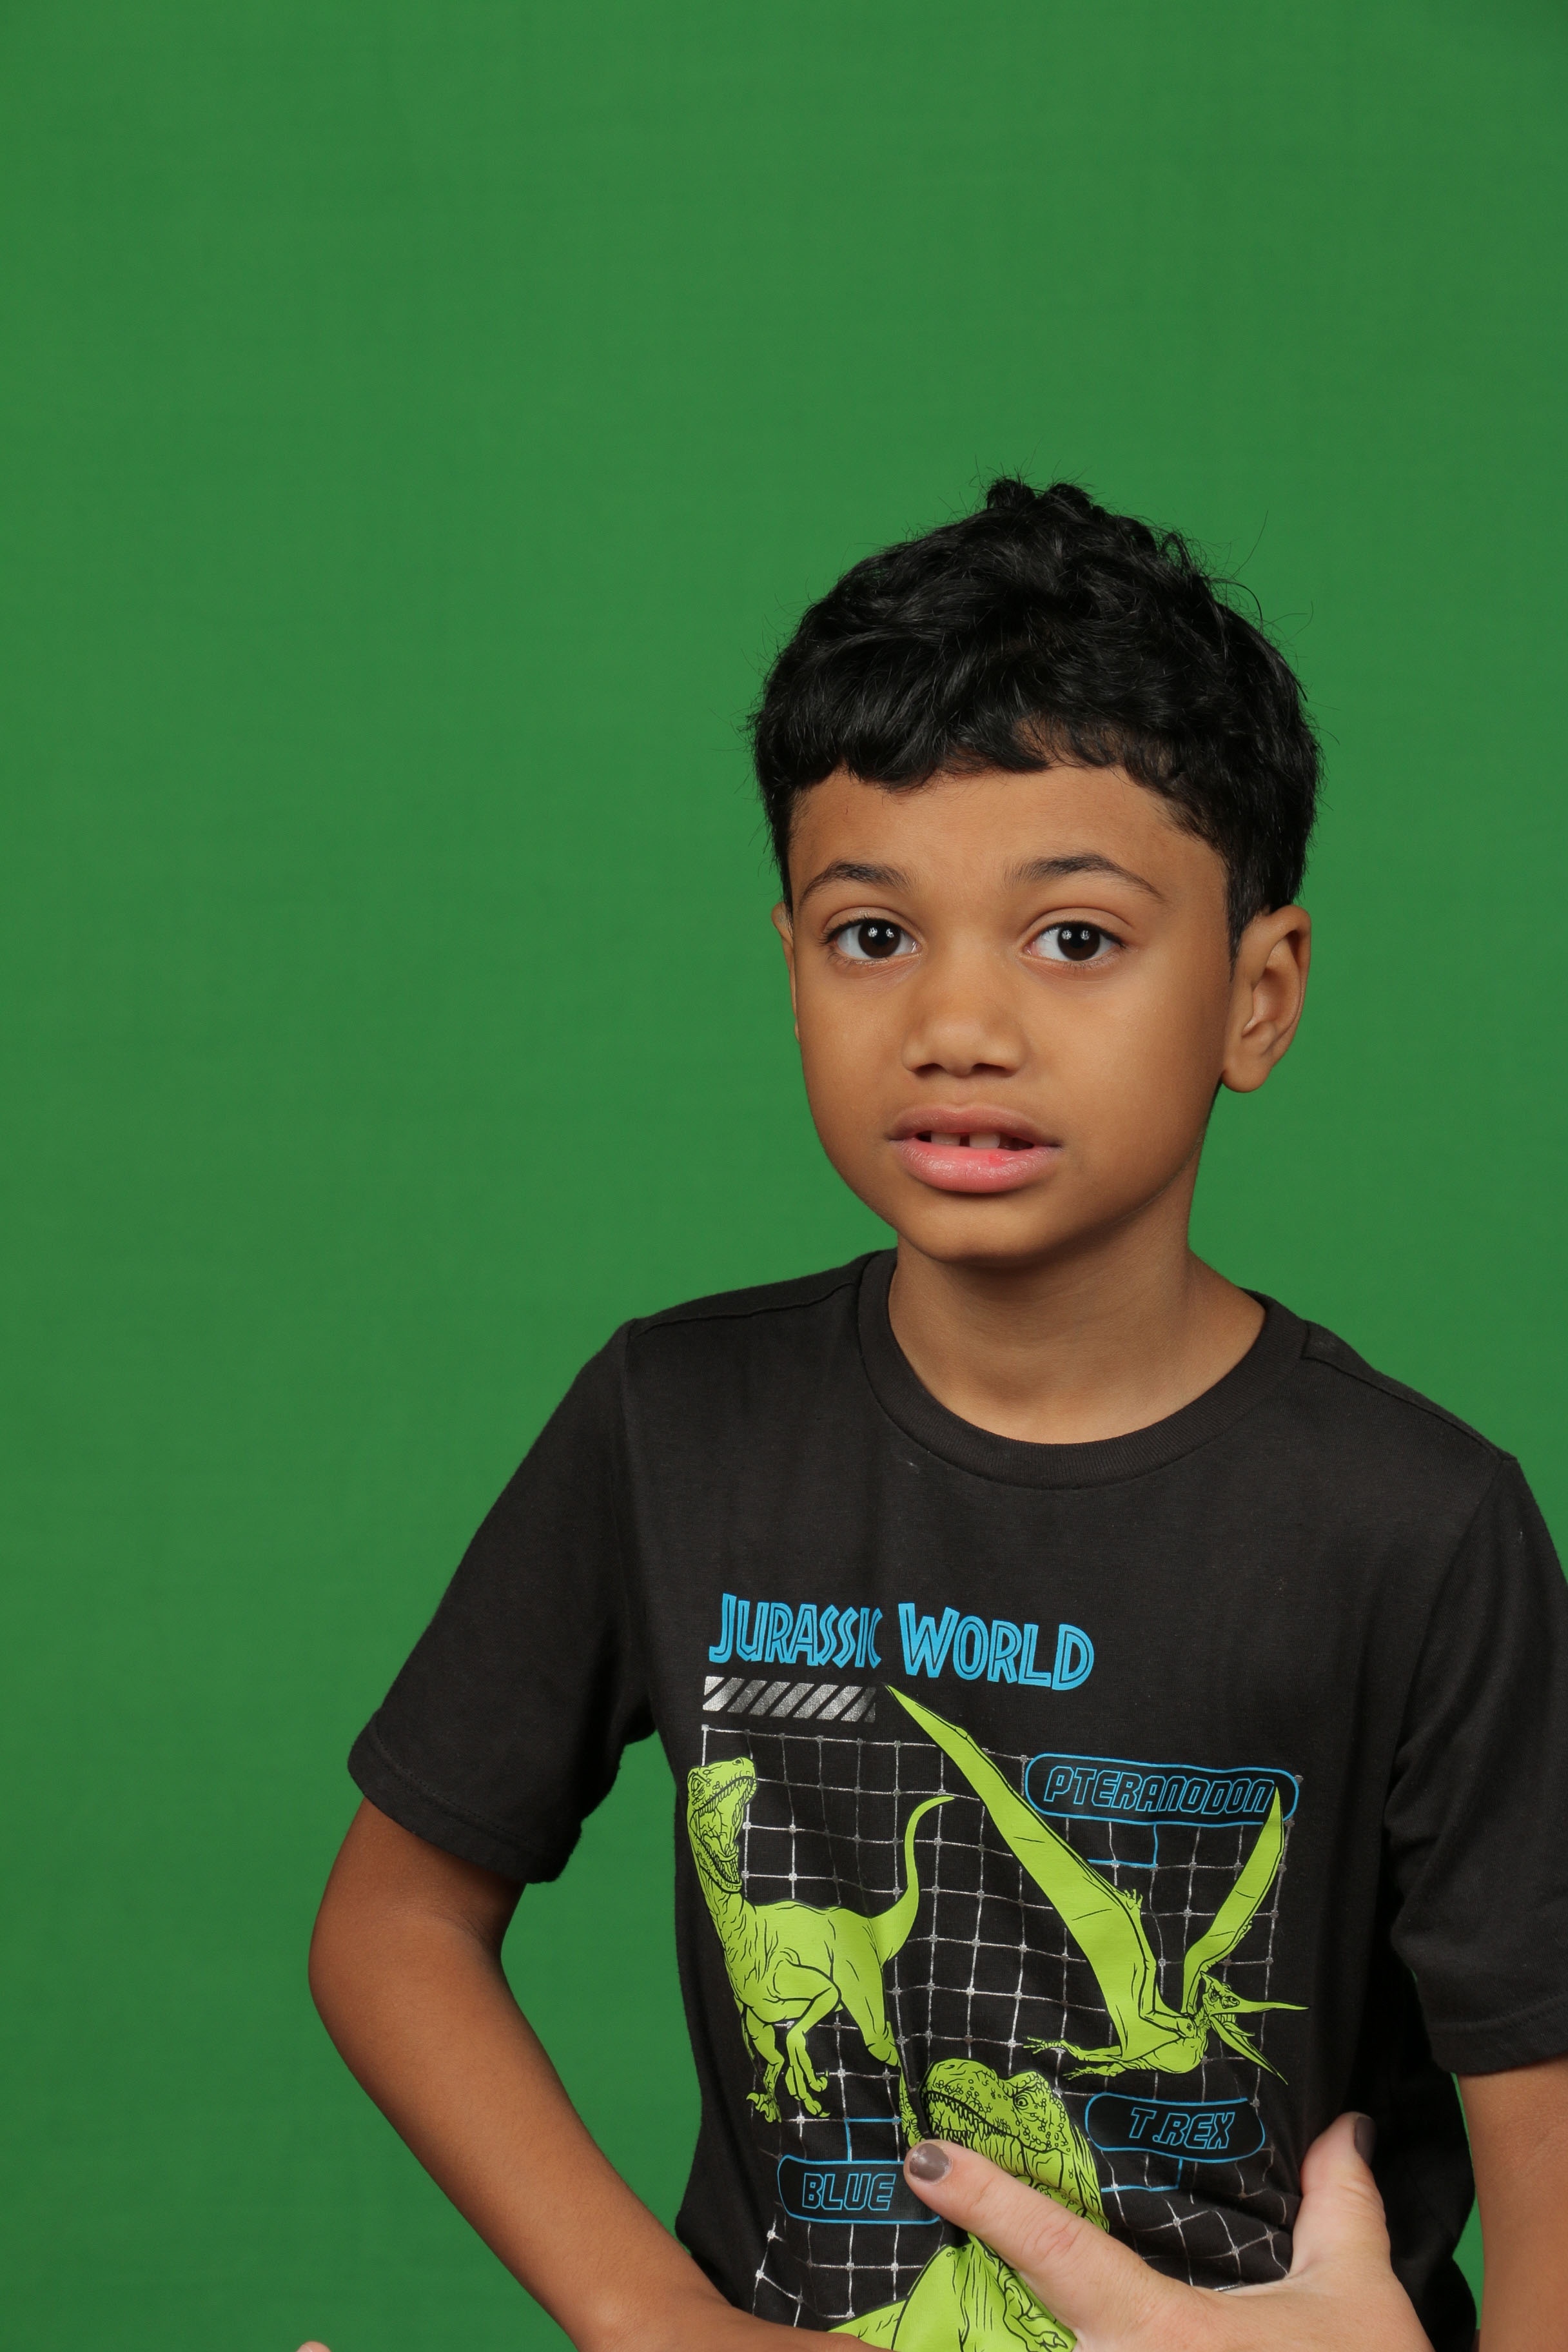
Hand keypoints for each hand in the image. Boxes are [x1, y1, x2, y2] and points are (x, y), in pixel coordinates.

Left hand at [901, 2111, 1429, 2349]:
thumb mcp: (1359, 2304)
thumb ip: (1338, 2207)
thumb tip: (1343, 2124)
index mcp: (1159, 2333)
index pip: (1056, 2249)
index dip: (986, 2200)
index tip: (925, 2160)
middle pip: (1003, 2335)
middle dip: (954, 2295)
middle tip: (908, 2244)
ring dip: (980, 2338)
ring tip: (915, 2318)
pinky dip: (1013, 2351)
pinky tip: (995, 2337)